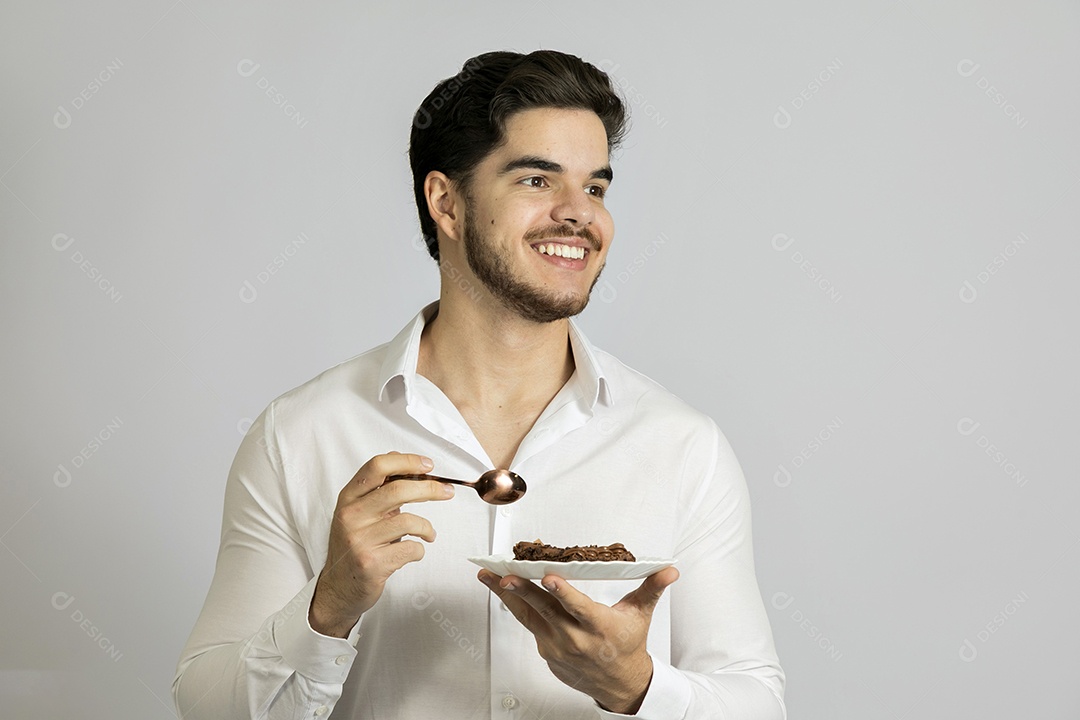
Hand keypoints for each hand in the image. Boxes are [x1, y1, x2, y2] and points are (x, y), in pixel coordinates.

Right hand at [309, 452, 454, 637]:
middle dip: (430, 489)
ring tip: (428, 533)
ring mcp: (360, 540)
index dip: (407, 462)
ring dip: (427, 528)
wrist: (338, 587)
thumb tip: (407, 465)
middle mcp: (351, 516)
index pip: (377, 466)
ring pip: (409, 521)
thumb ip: (379, 490)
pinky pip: (410, 549)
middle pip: (398, 490)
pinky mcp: (372, 563)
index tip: (428, 466)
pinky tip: (414, 551)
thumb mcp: (359, 512)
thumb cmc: (354, 546)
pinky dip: (419, 549)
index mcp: (349, 498)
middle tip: (447, 492)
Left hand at [478, 566, 678, 713]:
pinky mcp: (545, 650)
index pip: (578, 607)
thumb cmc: (627, 644)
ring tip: (488, 577)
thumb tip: (670, 570)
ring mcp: (556, 646)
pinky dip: (515, 607)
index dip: (562, 592)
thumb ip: (652, 589)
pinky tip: (502, 590)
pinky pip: (528, 625)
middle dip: (522, 591)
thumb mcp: (640, 615)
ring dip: (506, 596)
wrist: (619, 683)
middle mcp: (575, 637)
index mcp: (598, 626)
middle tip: (504, 575)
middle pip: (545, 610)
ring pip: (528, 617)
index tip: (548, 577)